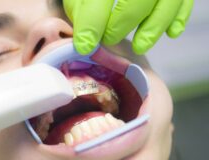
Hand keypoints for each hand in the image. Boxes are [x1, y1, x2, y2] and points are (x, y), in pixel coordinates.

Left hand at [64, 0, 193, 54]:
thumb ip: (80, 7)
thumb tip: (85, 38)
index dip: (92, 23)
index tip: (85, 46)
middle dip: (122, 24)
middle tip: (109, 40)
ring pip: (169, 1)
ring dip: (153, 28)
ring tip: (139, 46)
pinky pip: (186, 0)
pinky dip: (180, 18)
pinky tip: (171, 33)